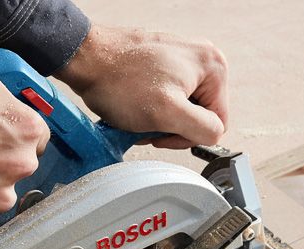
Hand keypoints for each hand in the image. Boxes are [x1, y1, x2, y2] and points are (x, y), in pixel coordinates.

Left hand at [57, 25, 227, 149]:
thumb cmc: (119, 81)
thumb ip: (203, 129)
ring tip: (137, 116)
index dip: (189, 136)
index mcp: (214, 67)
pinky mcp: (163, 64)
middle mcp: (202, 59)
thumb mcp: (168, 114)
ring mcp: (182, 60)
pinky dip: (151, 109)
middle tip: (147, 124)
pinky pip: (167, 98)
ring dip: (159, 120)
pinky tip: (135, 107)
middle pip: (200, 116)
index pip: (218, 122)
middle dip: (172, 127)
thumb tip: (213, 135)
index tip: (162, 132)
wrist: (85, 59)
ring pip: (181, 109)